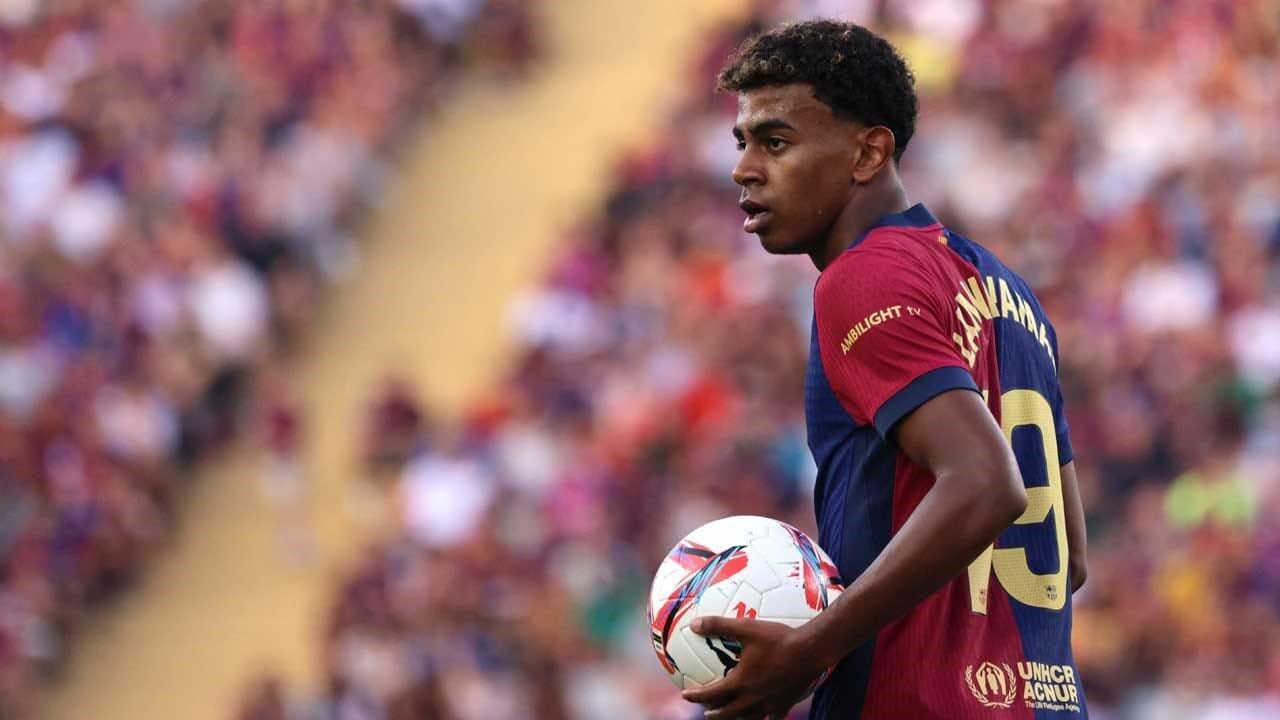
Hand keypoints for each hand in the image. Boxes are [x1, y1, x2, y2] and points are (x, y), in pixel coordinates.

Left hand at [680, 615, 826, 719]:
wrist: (811, 651)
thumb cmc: (778, 638)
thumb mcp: (746, 628)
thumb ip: (719, 625)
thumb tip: (695, 624)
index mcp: (741, 683)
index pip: (712, 694)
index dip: (696, 696)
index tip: (685, 695)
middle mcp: (753, 698)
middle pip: (728, 713)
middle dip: (714, 714)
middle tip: (706, 712)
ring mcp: (770, 704)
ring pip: (749, 718)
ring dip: (736, 718)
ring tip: (732, 716)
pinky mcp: (785, 704)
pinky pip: (773, 717)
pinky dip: (765, 717)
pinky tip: (766, 714)